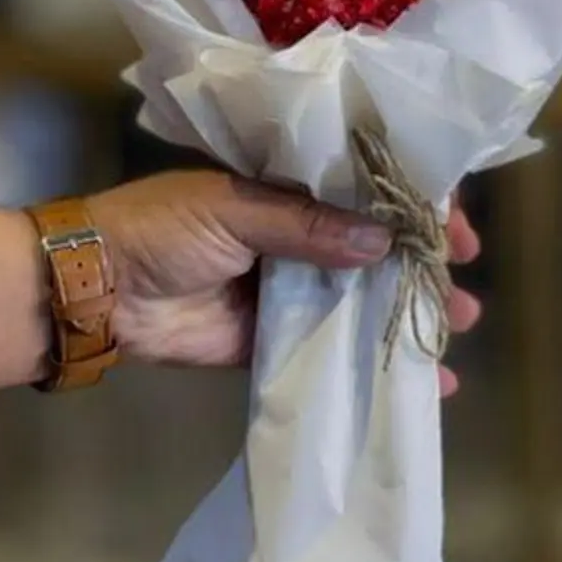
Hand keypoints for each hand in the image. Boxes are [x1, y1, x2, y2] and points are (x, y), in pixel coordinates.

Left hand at [89, 172, 482, 395]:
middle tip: (463, 279)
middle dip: (422, 260)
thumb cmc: (160, 226)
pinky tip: (421, 380)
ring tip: (458, 327)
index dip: (411, 198)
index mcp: (284, 181)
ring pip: (362, 296)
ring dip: (409, 309)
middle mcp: (294, 230)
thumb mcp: (233, 208)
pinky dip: (373, 363)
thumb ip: (306, 225)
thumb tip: (384, 242)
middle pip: (374, 242)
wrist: (98, 291)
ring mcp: (287, 286)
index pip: (363, 181)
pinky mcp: (272, 339)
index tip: (450, 223)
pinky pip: (332, 349)